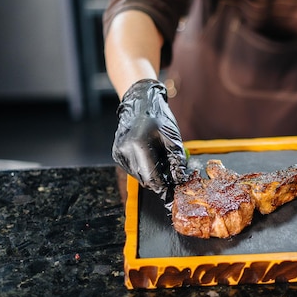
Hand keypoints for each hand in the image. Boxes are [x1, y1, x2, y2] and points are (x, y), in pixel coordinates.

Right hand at [112, 79, 187, 201]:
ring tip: (162, 159)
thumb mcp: (172, 137)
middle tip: (172, 176)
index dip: (164, 188)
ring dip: (152, 174)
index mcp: (138, 145)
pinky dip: (144, 167)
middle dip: (160, 181)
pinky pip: (133, 169)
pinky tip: (151, 155)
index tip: (173, 196)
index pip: (152, 178)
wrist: (140, 101)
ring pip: (139, 176)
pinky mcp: (116, 153)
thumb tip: (180, 179)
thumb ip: (176, 160)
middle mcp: (125, 151)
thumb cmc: (158, 116)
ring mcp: (118, 153)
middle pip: (145, 179)